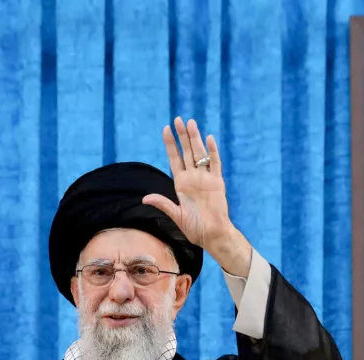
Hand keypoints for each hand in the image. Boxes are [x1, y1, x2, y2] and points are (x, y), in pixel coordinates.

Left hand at [143, 117, 234, 249]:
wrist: (213, 235)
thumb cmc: (195, 228)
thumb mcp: (176, 216)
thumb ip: (163, 204)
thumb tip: (145, 198)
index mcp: (181, 184)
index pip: (174, 159)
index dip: (170, 144)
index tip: (166, 129)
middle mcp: (193, 178)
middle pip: (187, 152)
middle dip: (182, 136)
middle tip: (178, 119)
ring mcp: (206, 179)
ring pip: (200, 154)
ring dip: (195, 139)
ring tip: (191, 123)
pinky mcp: (218, 183)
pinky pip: (215, 164)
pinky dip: (212, 152)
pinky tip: (209, 139)